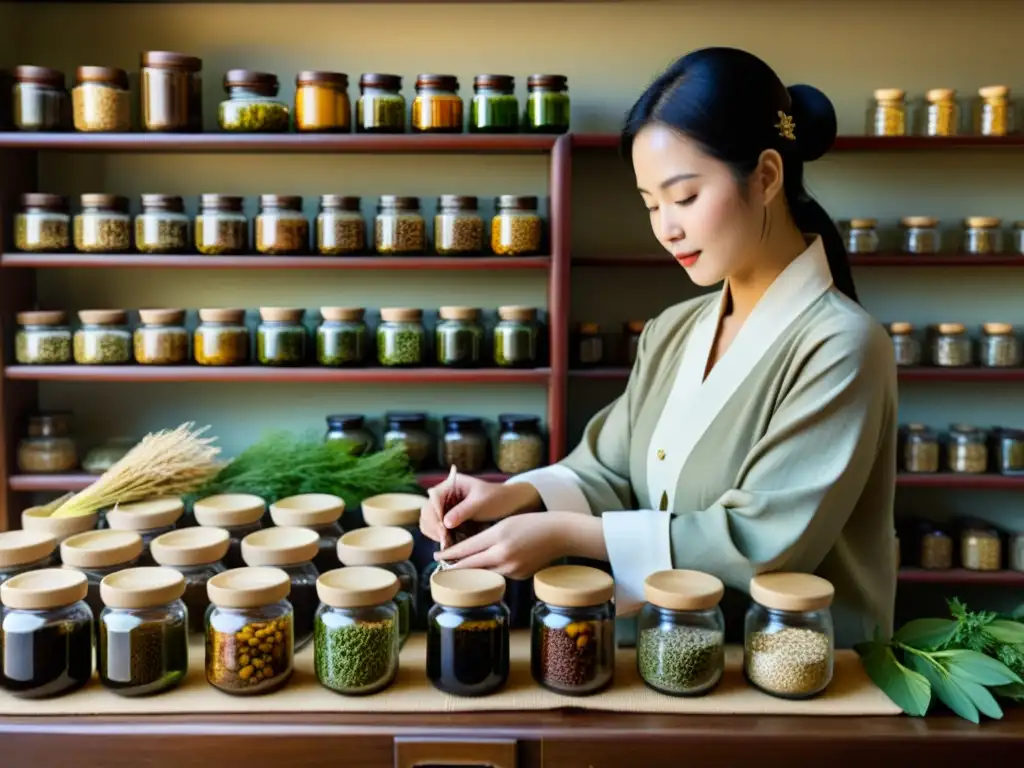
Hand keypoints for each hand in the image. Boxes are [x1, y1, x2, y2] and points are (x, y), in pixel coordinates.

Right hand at [418, 475, 541, 543]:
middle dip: (433, 526)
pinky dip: (439, 536)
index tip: (443, 529)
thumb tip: (446, 523)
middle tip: (444, 540)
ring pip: (429, 521)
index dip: (436, 514)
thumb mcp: (481, 502)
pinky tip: (448, 543)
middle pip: (427, 510)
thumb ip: (463, 510)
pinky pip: (436, 529)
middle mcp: (444, 495)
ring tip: (446, 543)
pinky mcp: (448, 519)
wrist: (509, 504)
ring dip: (434, 533)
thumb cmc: (497, 498)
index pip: (434, 498)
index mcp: (451, 484)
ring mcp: (445, 507)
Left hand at [434, 512, 576, 578]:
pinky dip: (492, 571)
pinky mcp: (519, 577)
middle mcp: (503, 555)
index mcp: (498, 537)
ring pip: (483, 573)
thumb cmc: (530, 523)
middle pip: (471, 565)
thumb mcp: (504, 524)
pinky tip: (492, 566)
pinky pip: (499, 575)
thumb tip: (466, 553)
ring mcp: (512, 569)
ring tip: (459, 570)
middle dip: (454, 567)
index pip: (466, 549)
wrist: (559, 534)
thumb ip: (484, 538)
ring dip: (471, 572)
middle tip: (440, 568)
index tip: (436, 556)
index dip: (449, 554)